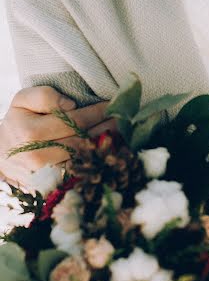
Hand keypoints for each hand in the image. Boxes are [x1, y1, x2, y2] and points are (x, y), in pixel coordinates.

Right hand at [0, 87, 114, 186]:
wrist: (2, 155)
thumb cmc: (18, 122)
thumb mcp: (21, 101)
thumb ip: (44, 96)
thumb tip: (71, 104)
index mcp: (32, 133)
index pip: (74, 120)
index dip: (96, 112)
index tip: (112, 103)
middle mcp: (41, 156)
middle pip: (84, 139)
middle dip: (107, 126)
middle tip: (124, 116)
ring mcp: (50, 174)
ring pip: (87, 157)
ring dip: (108, 144)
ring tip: (123, 130)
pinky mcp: (57, 185)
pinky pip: (85, 171)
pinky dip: (101, 159)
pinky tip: (114, 149)